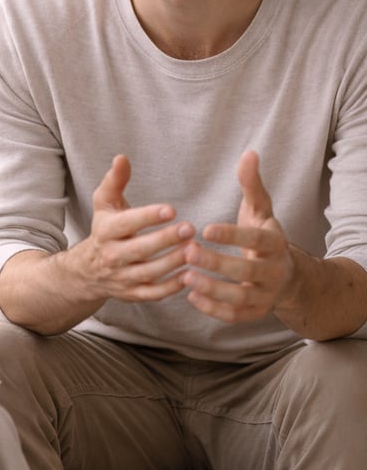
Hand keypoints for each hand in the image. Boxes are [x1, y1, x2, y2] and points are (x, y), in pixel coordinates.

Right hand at [80, 154, 193, 303]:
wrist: (87, 271)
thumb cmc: (104, 229)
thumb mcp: (104, 203)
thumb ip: (115, 181)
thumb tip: (122, 158)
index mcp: (106, 231)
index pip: (126, 223)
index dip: (148, 216)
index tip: (171, 209)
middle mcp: (112, 256)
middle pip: (140, 250)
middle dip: (165, 240)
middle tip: (190, 228)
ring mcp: (123, 277)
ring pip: (149, 273)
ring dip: (173, 262)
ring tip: (194, 249)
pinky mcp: (133, 294)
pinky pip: (154, 293)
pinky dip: (172, 287)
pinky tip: (190, 274)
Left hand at [183, 150, 292, 322]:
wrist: (286, 275)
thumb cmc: (264, 237)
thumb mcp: (260, 210)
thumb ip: (252, 185)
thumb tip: (248, 153)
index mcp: (275, 244)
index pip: (255, 240)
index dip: (232, 235)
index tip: (205, 229)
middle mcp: (274, 271)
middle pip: (246, 272)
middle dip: (217, 264)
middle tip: (188, 252)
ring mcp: (266, 295)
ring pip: (240, 298)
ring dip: (212, 288)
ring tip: (185, 276)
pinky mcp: (255, 313)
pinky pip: (235, 316)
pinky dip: (214, 309)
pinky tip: (191, 296)